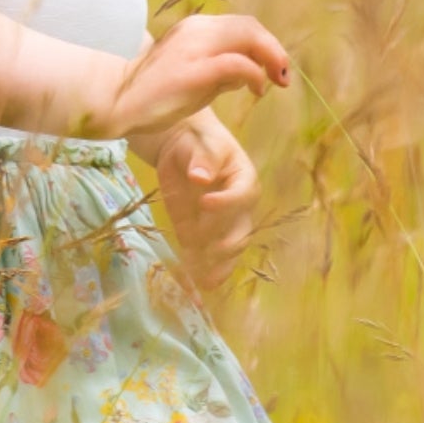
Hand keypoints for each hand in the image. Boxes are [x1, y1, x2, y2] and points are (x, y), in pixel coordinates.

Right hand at [90, 14, 290, 142]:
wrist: (118, 100)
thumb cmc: (156, 92)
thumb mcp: (193, 72)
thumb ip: (221, 68)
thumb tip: (250, 72)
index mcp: (196, 27)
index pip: (243, 25)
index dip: (266, 44)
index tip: (276, 69)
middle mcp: (197, 30)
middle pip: (250, 27)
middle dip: (274, 50)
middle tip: (283, 77)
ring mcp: (194, 48)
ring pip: (248, 37)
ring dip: (270, 58)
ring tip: (276, 82)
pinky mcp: (194, 71)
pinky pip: (236, 64)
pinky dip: (254, 75)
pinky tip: (256, 89)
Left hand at [156, 114, 259, 292]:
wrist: (179, 147)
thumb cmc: (197, 139)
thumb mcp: (201, 142)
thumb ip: (203, 158)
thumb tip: (200, 177)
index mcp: (244, 180)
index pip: (242, 195)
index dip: (227, 202)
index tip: (204, 202)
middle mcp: (238, 207)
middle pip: (241, 229)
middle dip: (230, 243)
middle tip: (215, 250)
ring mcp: (220, 224)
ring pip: (228, 249)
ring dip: (220, 266)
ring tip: (208, 281)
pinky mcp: (198, 233)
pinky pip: (204, 255)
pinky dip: (199, 268)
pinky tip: (193, 283)